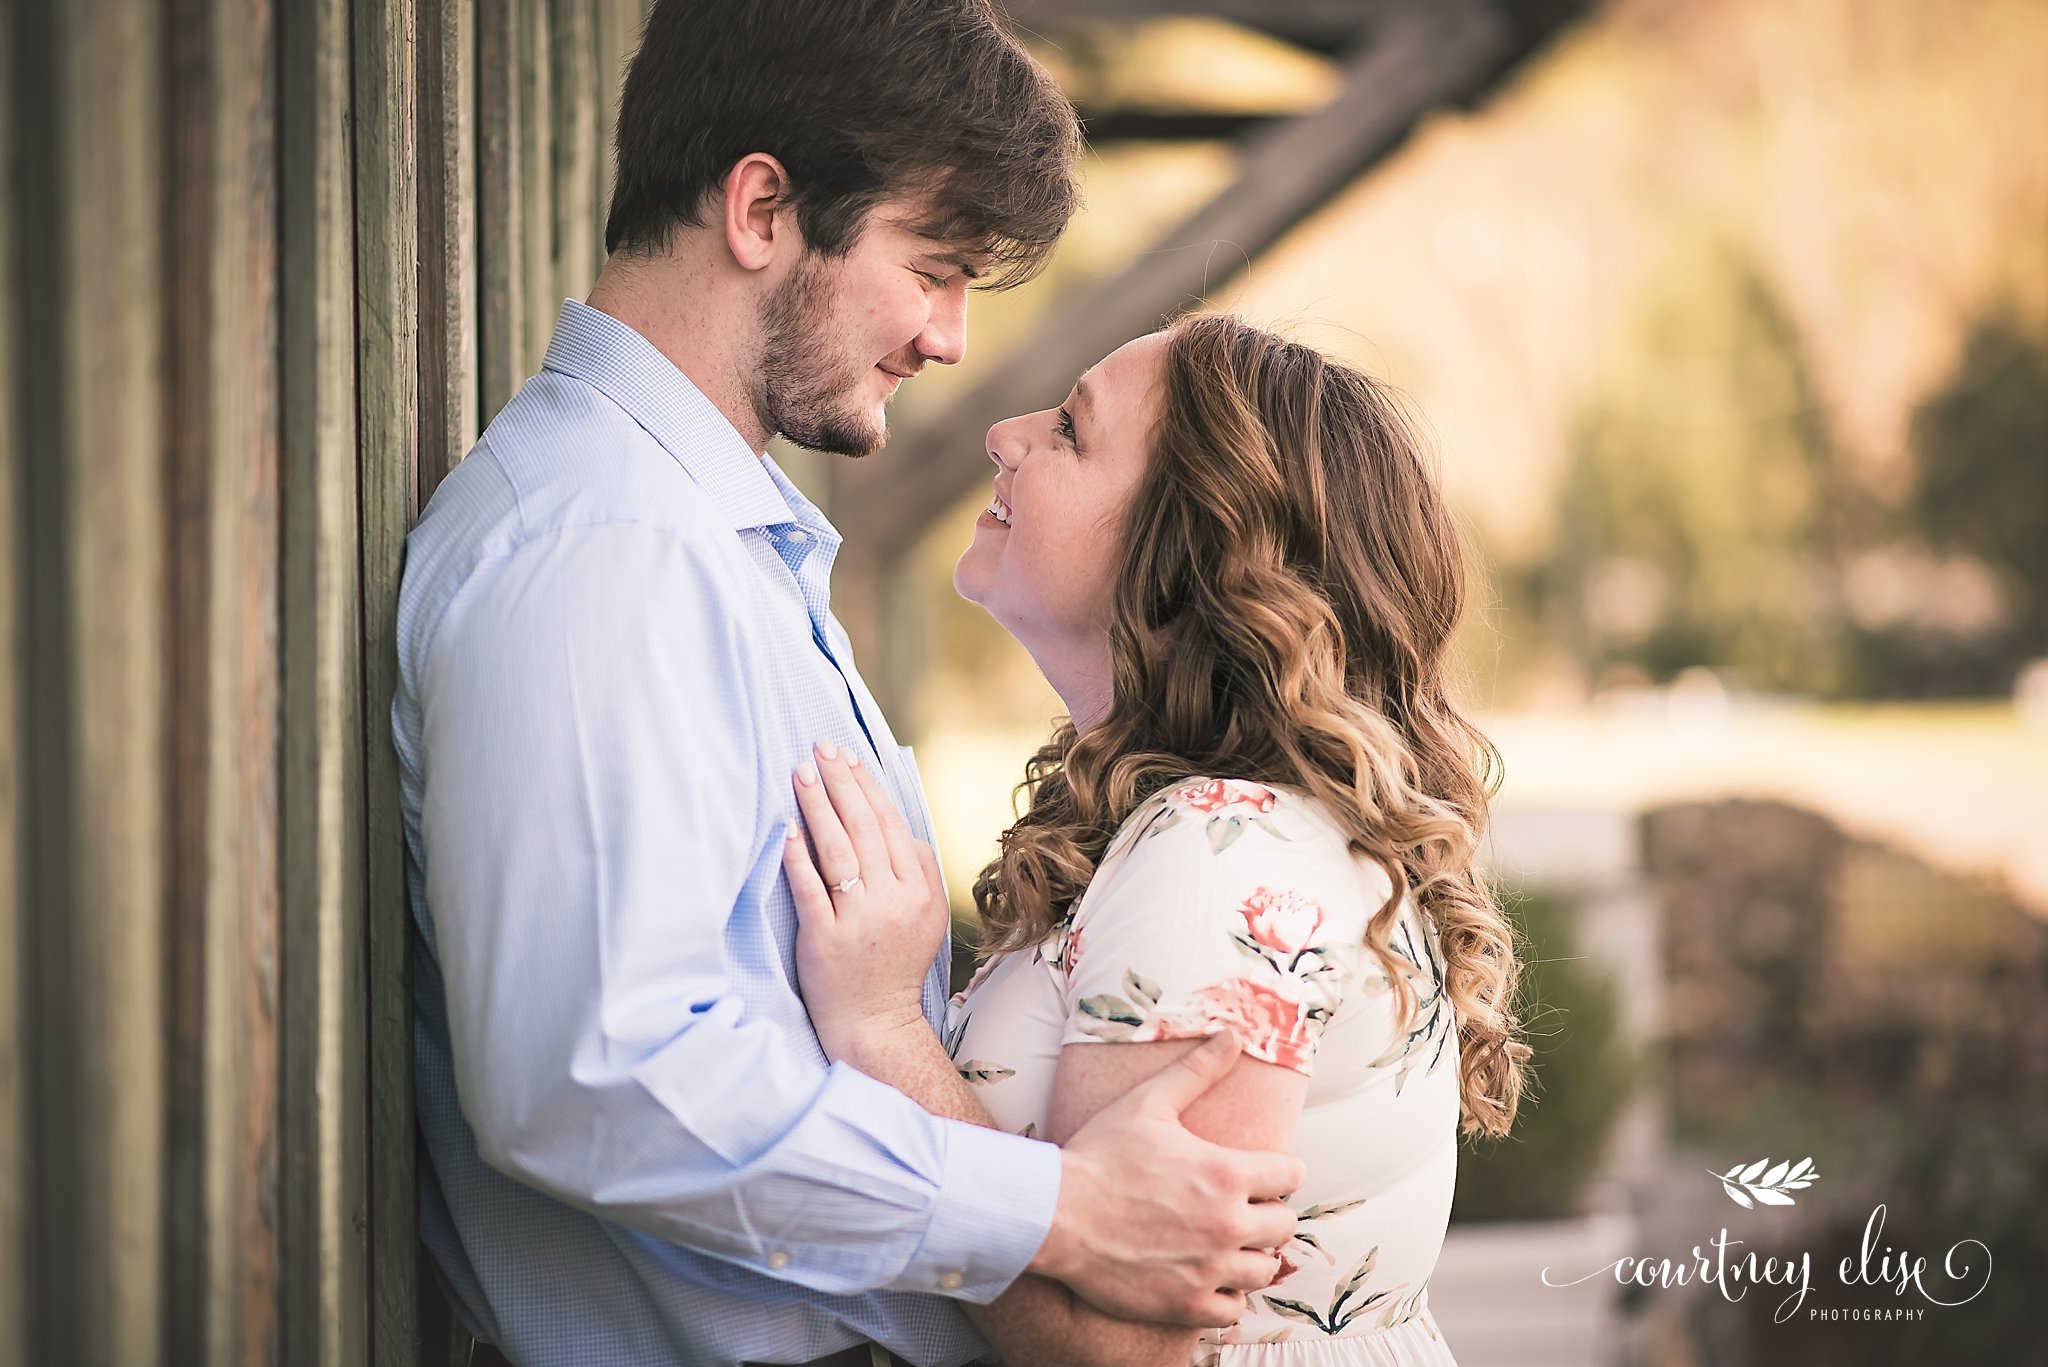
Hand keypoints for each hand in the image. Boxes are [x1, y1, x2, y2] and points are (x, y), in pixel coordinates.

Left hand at [783, 740, 949, 1063]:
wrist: (876, 1023)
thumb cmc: (895, 964)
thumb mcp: (926, 916)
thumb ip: (919, 869)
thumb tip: (900, 827)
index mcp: (918, 889)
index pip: (889, 824)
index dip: (866, 785)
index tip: (846, 755)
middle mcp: (892, 900)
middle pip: (864, 828)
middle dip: (840, 783)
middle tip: (820, 748)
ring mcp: (859, 920)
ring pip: (839, 851)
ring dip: (818, 807)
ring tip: (800, 772)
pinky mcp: (826, 940)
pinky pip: (811, 890)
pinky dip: (799, 857)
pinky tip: (786, 829)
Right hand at [1031, 1031, 1304, 1326]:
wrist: (1054, 1215)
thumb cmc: (1100, 1155)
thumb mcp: (1149, 1102)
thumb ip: (1197, 1070)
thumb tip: (1232, 1034)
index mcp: (1227, 1175)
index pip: (1291, 1175)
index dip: (1276, 1170)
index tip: (1256, 1172)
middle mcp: (1228, 1226)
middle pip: (1285, 1225)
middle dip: (1267, 1212)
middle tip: (1239, 1206)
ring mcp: (1208, 1269)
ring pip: (1264, 1269)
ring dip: (1251, 1254)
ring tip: (1225, 1242)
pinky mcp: (1186, 1305)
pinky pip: (1233, 1309)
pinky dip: (1225, 1294)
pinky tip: (1204, 1274)